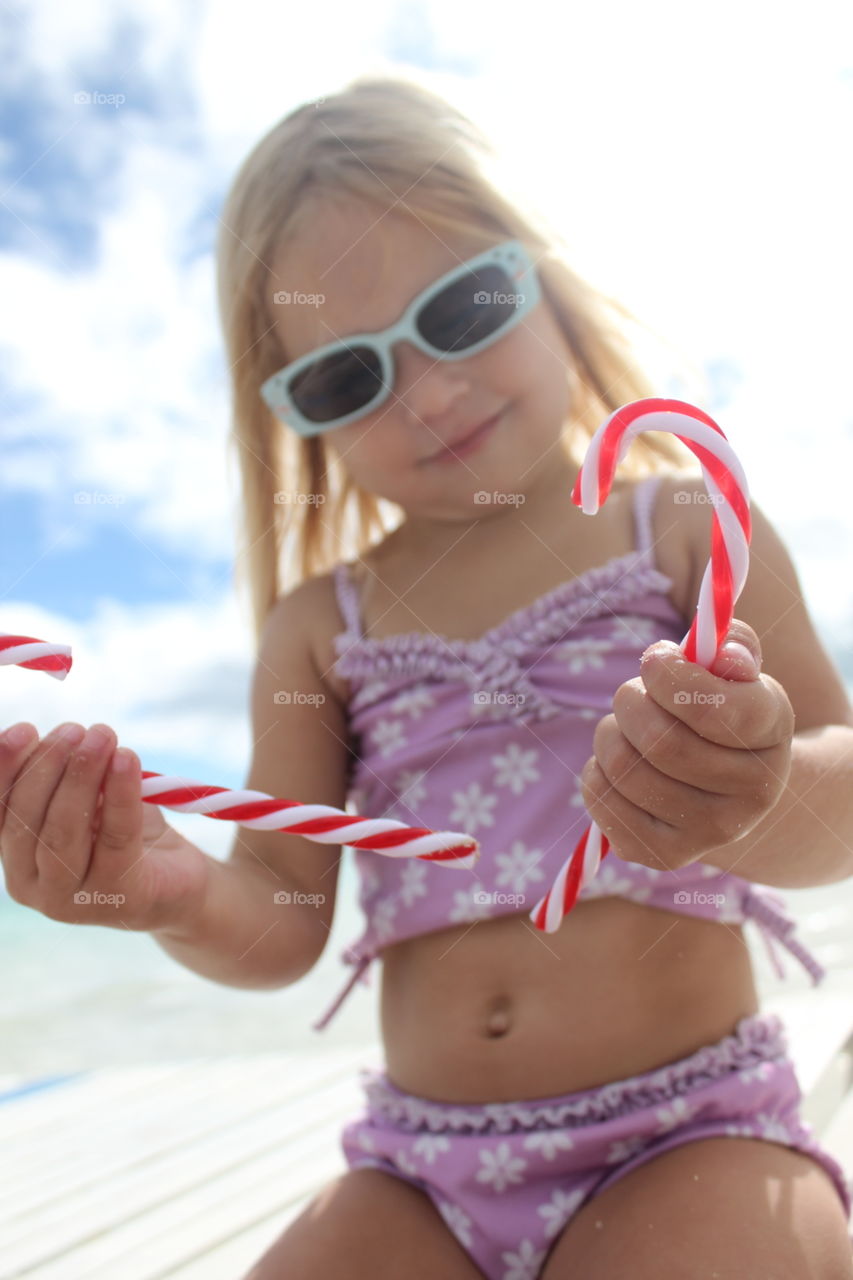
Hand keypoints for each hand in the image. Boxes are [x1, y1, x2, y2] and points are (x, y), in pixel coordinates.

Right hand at [0, 721, 210, 931]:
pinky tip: (126, 758)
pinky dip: (121, 793)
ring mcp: (71, 901)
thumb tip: (61, 738)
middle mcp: (32, 886)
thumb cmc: (124, 833)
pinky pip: (116, 837)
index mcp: (16, 859)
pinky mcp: (118, 897)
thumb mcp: (89, 800)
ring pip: (64, 831)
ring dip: (81, 774)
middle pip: (27, 821)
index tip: (25, 729)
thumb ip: (65, 777)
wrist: (178, 880)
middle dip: (49, 765)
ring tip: (102, 735)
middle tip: (77, 729)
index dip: (6, 769)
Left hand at [579, 619, 794, 869]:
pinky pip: (602, 799)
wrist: (730, 789)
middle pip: (660, 741)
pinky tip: (622, 765)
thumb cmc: (723, 711)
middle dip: (629, 702)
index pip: (714, 710)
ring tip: (626, 729)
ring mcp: (709, 833)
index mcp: (771, 735)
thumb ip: (732, 645)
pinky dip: (596, 771)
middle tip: (631, 693)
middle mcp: (752, 794)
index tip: (653, 661)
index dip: (669, 677)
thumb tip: (723, 655)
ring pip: (624, 769)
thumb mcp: (738, 672)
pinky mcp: (662, 855)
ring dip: (609, 734)